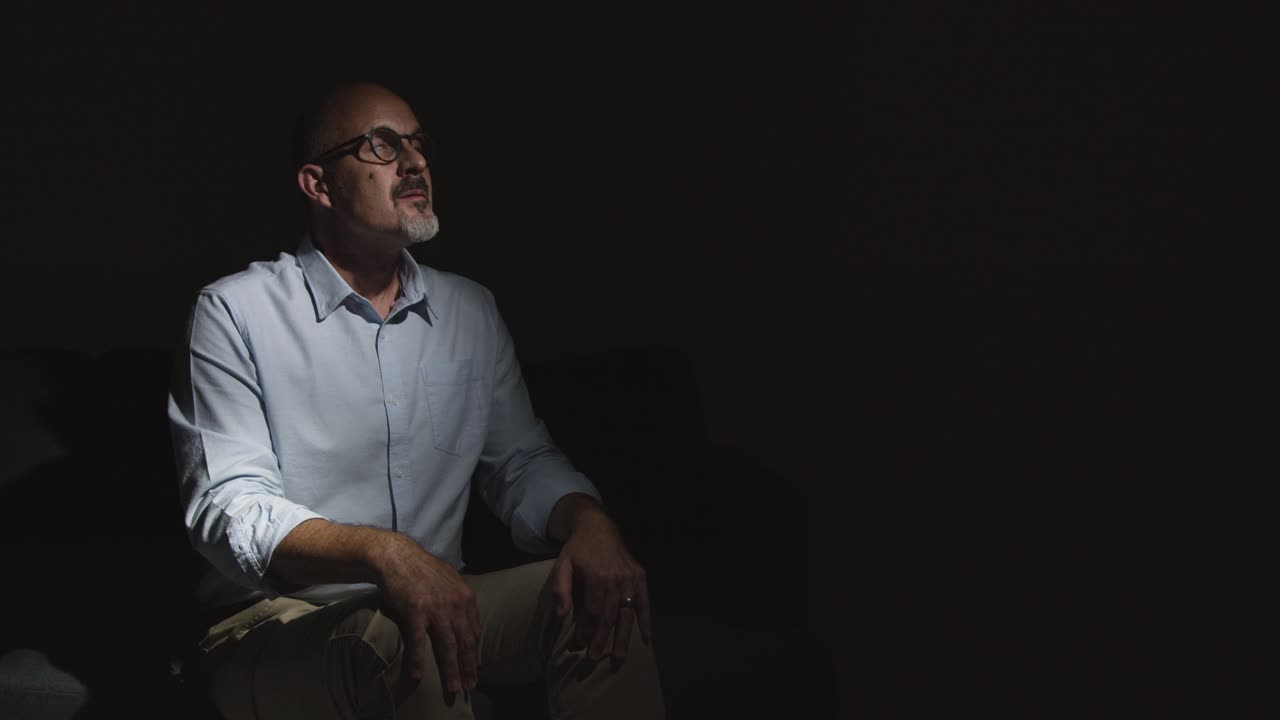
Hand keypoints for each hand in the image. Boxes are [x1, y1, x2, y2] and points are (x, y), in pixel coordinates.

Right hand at [374, 534, 481, 694]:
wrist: (397, 556)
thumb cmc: (422, 569)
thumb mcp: (450, 580)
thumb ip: (460, 599)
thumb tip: (467, 618)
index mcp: (466, 597)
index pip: (475, 631)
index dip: (475, 652)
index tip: (474, 668)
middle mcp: (455, 603)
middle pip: (466, 642)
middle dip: (469, 667)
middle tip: (470, 686)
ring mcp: (436, 607)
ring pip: (447, 645)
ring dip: (450, 670)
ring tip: (453, 688)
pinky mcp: (415, 611)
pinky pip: (418, 641)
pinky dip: (418, 660)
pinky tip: (417, 676)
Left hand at [550, 511, 651, 661]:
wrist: (599, 527)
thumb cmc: (578, 549)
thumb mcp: (562, 564)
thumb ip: (561, 589)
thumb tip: (561, 616)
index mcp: (597, 577)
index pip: (591, 612)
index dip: (585, 631)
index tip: (578, 646)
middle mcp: (616, 580)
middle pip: (609, 617)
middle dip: (601, 640)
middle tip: (594, 659)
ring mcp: (631, 579)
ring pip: (627, 614)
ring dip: (623, 637)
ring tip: (619, 658)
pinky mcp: (640, 577)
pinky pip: (645, 602)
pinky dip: (646, 621)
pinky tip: (646, 639)